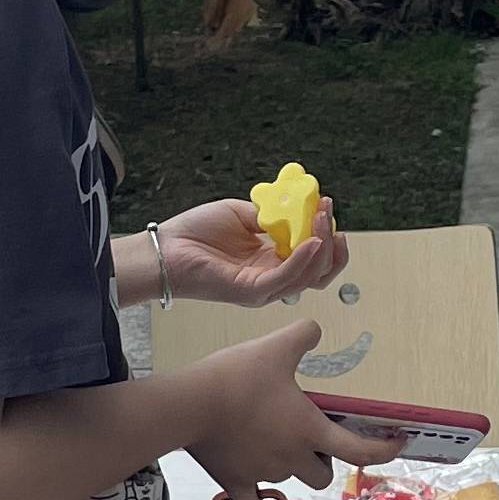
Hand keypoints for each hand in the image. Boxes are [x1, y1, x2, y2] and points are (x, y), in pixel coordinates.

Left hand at [154, 191, 347, 305]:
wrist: (166, 248)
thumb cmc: (195, 233)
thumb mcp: (241, 214)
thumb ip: (270, 215)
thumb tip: (295, 208)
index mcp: (271, 260)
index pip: (312, 256)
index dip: (325, 234)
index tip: (326, 207)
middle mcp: (271, 277)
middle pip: (318, 272)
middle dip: (332, 244)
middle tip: (329, 214)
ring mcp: (263, 288)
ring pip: (308, 277)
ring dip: (322, 247)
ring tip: (322, 220)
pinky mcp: (251, 291)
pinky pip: (286, 278)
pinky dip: (304, 260)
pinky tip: (312, 240)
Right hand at [186, 318, 399, 499]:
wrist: (189, 405)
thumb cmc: (237, 377)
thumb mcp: (275, 346)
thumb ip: (303, 335)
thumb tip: (315, 329)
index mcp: (310, 430)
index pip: (361, 451)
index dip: (385, 450)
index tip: (398, 443)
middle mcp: (292, 458)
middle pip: (323, 472)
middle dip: (324, 458)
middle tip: (312, 437)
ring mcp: (264, 474)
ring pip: (290, 480)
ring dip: (291, 468)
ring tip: (277, 446)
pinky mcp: (235, 483)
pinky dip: (256, 499)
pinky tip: (252, 487)